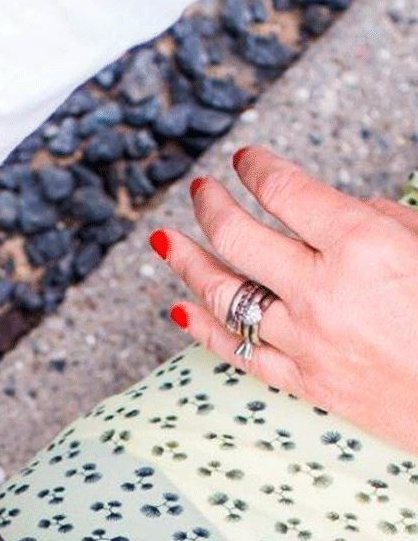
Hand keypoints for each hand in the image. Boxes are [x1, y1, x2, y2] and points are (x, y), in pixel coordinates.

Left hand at [153, 145, 417, 453]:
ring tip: (167, 242)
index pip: (285, 191)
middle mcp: (321, 291)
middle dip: (211, 206)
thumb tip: (328, 212)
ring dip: (189, 263)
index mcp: (359, 244)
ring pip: (225, 296)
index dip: (256, 168)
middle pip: (239, 239)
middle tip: (200, 190)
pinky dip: (202, 330)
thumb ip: (373, 220)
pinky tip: (179, 308)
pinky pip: (238, 352)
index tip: (244, 159)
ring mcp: (305, 340)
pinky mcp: (303, 381)